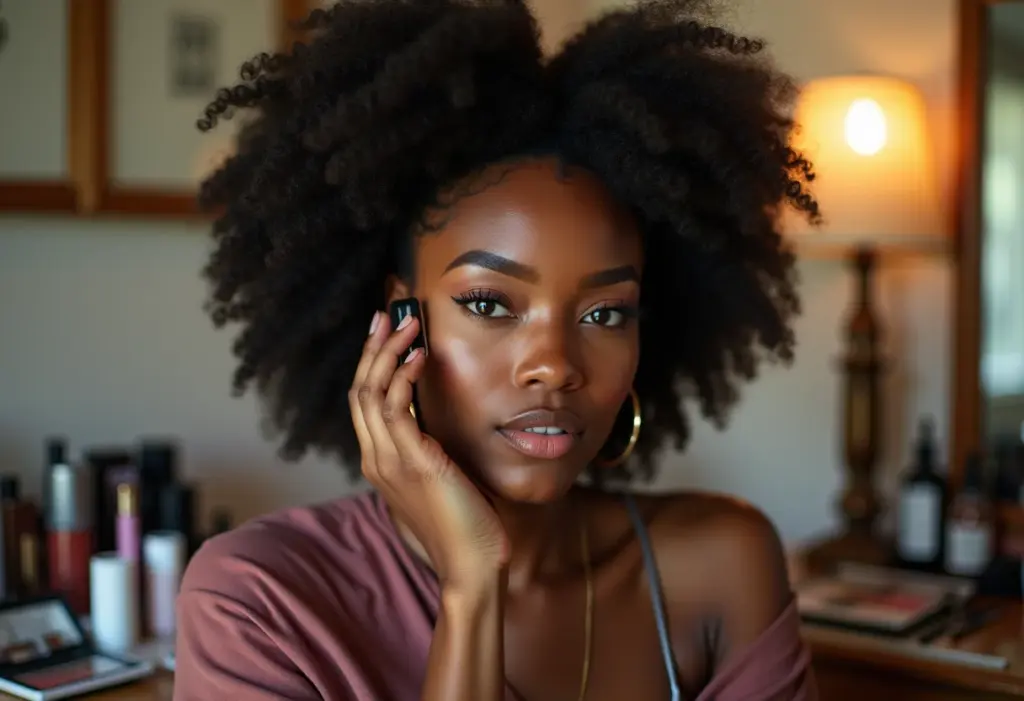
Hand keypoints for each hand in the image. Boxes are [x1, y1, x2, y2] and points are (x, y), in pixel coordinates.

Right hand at [350, 311, 508, 588]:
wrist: (470, 565)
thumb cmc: (461, 526)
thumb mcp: (437, 482)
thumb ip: (426, 455)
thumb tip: (434, 430)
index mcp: (379, 461)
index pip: (364, 402)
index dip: (371, 363)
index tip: (385, 332)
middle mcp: (376, 458)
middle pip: (359, 390)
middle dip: (372, 348)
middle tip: (388, 312)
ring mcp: (390, 461)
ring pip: (371, 393)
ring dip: (387, 352)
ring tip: (407, 323)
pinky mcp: (413, 462)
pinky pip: (396, 409)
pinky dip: (403, 377)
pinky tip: (419, 356)